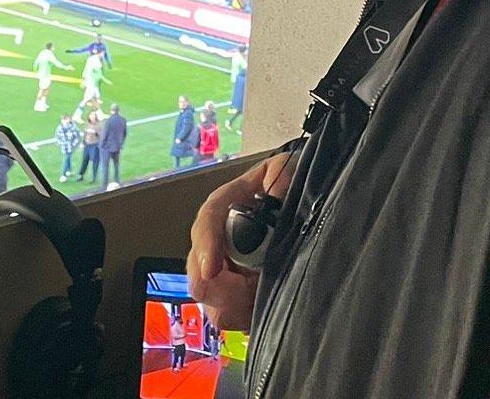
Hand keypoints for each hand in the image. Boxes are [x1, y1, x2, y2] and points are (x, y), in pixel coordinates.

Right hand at [187, 149, 294, 330]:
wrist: (289, 208)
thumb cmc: (281, 188)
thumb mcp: (283, 171)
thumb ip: (281, 172)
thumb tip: (280, 188)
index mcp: (222, 210)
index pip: (206, 224)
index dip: (205, 247)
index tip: (211, 269)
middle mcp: (214, 245)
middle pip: (199, 277)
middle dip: (221, 289)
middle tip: (250, 289)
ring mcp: (223, 274)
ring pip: (213, 305)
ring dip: (237, 305)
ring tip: (264, 294)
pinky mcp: (235, 298)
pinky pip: (231, 318)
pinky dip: (247, 317)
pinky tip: (264, 305)